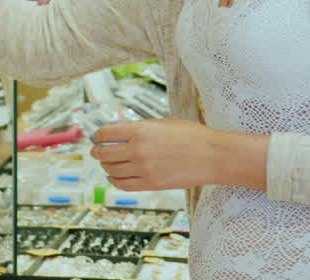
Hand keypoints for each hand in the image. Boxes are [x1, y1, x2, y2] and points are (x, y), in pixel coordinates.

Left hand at [90, 119, 224, 191]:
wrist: (212, 156)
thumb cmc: (191, 136)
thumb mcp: (162, 123)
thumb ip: (139, 128)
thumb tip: (118, 132)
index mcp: (140, 131)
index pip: (105, 134)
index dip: (98, 136)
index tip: (97, 137)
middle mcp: (138, 150)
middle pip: (104, 154)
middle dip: (98, 152)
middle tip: (97, 151)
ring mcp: (144, 169)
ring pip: (111, 170)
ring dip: (106, 166)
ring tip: (108, 163)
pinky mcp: (151, 184)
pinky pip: (123, 185)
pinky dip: (115, 181)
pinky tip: (114, 177)